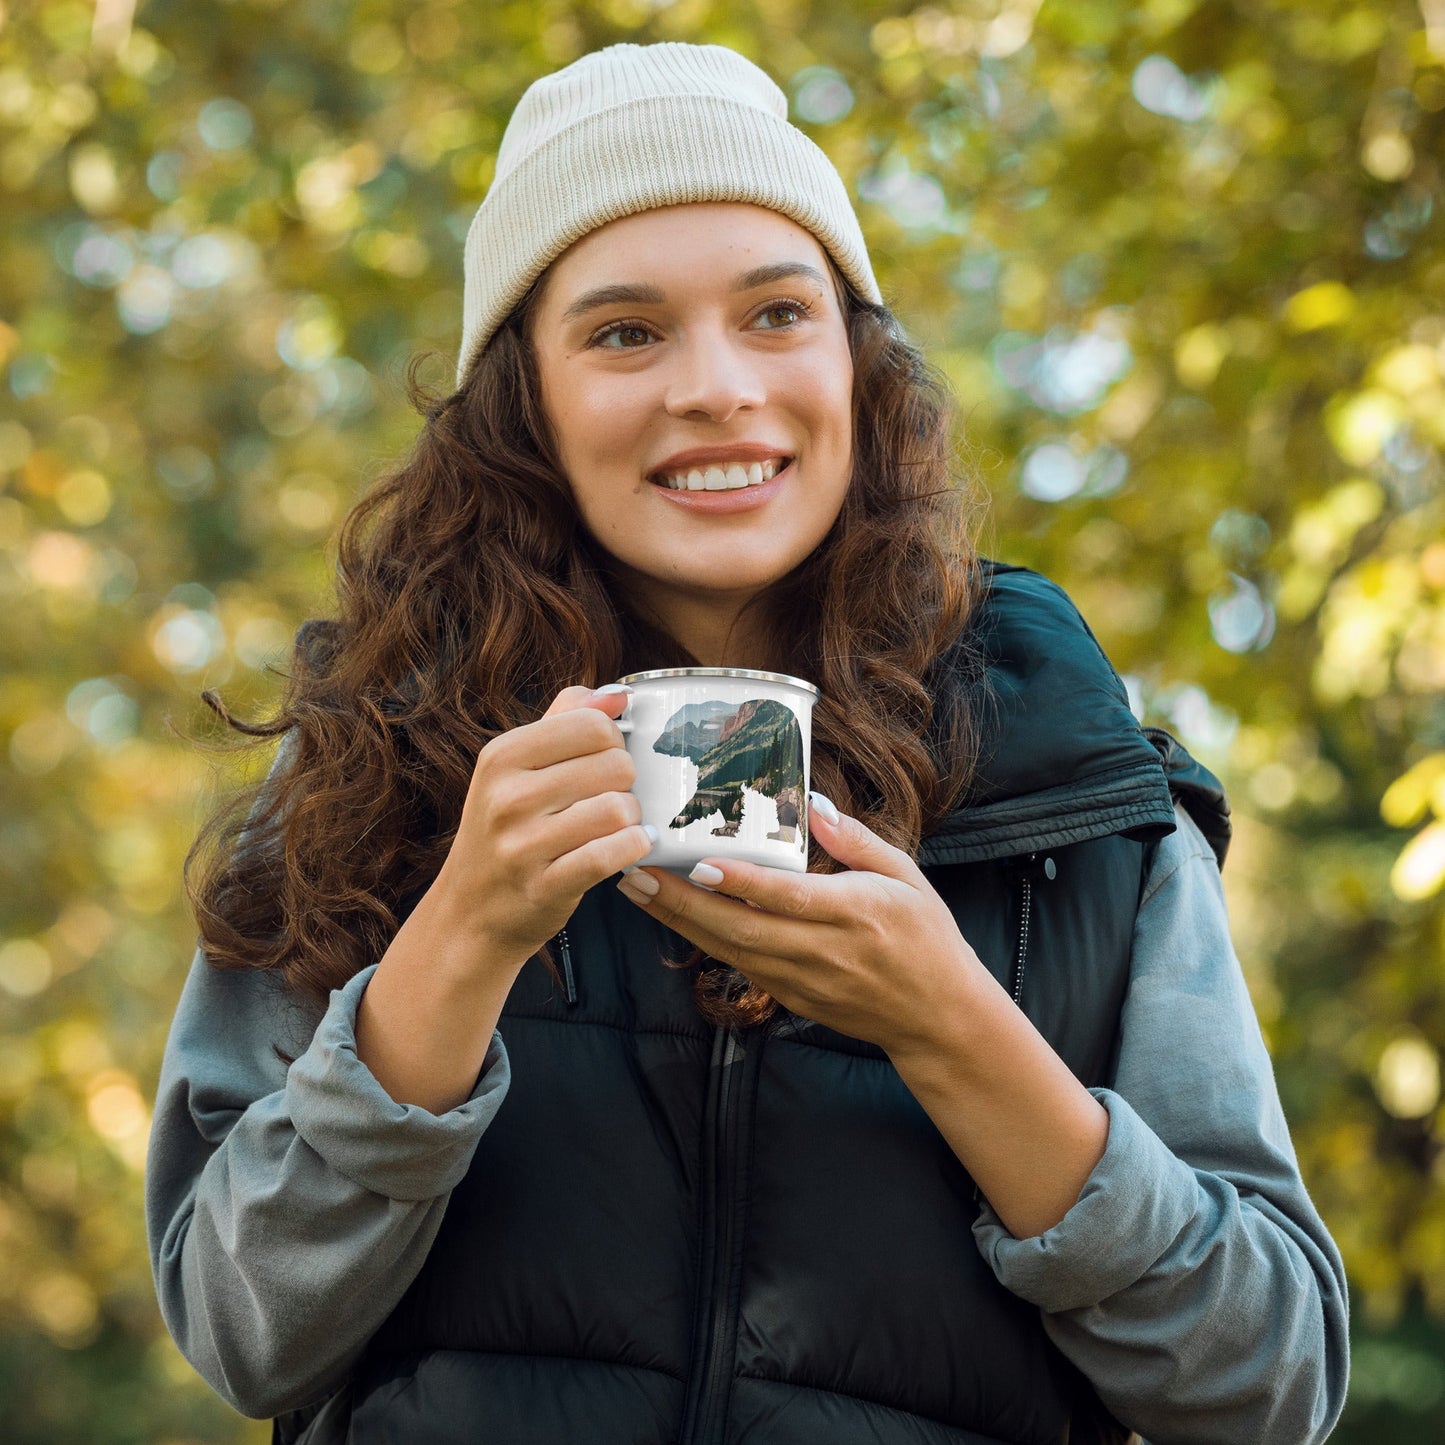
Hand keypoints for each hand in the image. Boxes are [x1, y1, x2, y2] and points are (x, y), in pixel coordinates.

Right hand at [433, 684, 655, 970]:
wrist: (471, 913)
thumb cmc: (505, 832)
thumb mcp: (516, 769)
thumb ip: (565, 721)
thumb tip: (617, 693)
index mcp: (502, 756)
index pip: (592, 724)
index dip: (613, 741)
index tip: (604, 761)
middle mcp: (507, 797)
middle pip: (614, 764)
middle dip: (626, 782)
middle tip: (611, 797)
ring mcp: (522, 845)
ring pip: (618, 808)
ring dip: (632, 818)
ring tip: (620, 825)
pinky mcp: (545, 886)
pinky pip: (611, 854)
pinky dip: (633, 848)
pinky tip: (632, 846)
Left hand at [615, 794, 980, 1054]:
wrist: (940, 1019)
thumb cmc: (927, 938)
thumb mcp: (907, 876)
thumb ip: (857, 839)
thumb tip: (812, 803)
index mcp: (855, 912)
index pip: (787, 897)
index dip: (740, 881)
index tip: (697, 862)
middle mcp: (823, 951)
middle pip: (741, 928)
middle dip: (682, 902)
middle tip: (635, 872)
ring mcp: (803, 981)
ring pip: (730, 950)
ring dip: (680, 921)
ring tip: (637, 889)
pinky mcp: (792, 999)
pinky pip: (741, 966)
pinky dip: (704, 941)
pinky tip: (674, 916)